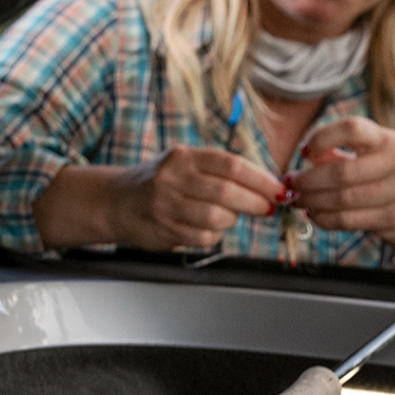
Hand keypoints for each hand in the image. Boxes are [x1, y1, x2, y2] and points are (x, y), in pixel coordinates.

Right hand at [34, 147, 281, 251]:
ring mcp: (166, 205)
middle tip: (268, 207)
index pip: (232, 165)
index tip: (278, 189)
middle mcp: (173, 178)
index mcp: (184, 157)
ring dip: (232, 220)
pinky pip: (203, 237)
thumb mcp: (185, 164)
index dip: (261, 179)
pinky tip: (210, 228)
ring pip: (216, 218)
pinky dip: (215, 235)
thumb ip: (220, 171)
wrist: (117, 201)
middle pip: (227, 192)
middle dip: (255, 203)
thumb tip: (265, 186)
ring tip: (231, 216)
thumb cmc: (160, 182)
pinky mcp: (164, 229)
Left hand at [288, 118, 394, 250]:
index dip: (322, 138)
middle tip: (292, 183)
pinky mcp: (392, 219)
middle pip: (341, 171)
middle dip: (308, 179)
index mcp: (390, 140)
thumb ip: (348, 154)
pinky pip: (347, 220)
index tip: (306, 152)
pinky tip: (315, 214)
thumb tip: (309, 158)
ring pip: (341, 199)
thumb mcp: (383, 156)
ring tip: (298, 200)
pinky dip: (324, 219)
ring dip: (311, 201)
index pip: (352, 128)